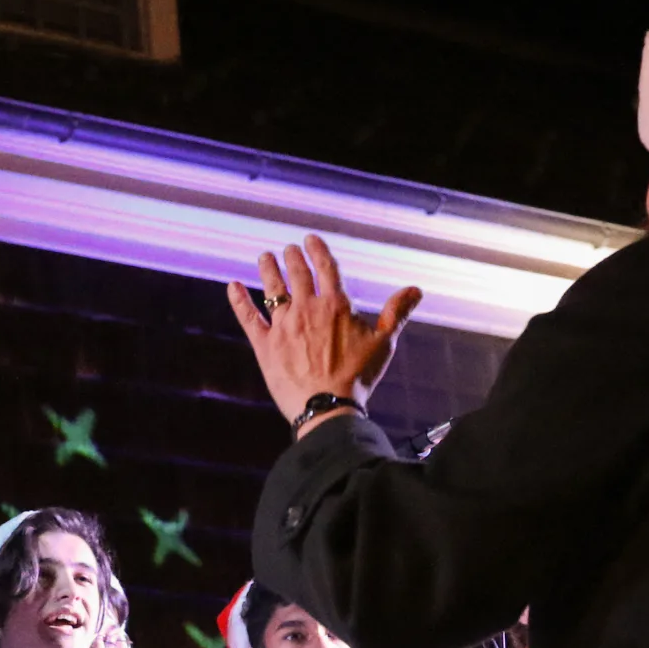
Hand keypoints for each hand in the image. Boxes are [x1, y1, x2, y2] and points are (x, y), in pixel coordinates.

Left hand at [226, 235, 422, 431]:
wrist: (327, 407)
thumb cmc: (359, 377)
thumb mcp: (384, 343)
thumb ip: (397, 312)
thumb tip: (416, 289)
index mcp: (335, 305)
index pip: (326, 268)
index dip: (317, 251)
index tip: (310, 239)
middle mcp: (306, 309)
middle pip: (297, 274)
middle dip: (292, 257)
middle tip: (288, 248)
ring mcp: (283, 326)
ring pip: (273, 289)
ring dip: (268, 270)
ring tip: (265, 257)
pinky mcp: (265, 345)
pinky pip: (249, 317)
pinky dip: (239, 300)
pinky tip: (232, 286)